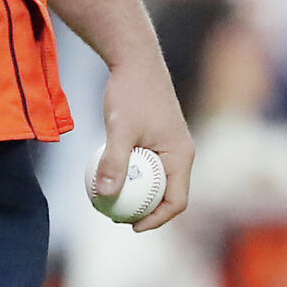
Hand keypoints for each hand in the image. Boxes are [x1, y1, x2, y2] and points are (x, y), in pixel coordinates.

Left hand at [94, 57, 194, 232]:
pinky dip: (133, 176)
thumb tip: (105, 195)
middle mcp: (180, 153)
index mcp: (181, 155)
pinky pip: (148, 167)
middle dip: (145, 212)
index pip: (177, 201)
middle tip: (117, 219)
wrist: (135, 60)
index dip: (157, 219)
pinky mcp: (158, 138)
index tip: (132, 226)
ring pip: (157, 181)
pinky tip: (108, 177)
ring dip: (138, 194)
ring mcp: (170, 146)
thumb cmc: (131, 92)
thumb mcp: (120, 129)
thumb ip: (114, 161)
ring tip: (110, 203)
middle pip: (168, 195)